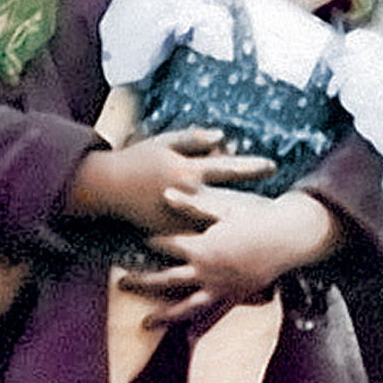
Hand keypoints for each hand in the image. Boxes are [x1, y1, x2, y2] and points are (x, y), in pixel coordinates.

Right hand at [68, 128, 274, 234]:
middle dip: (253, 201)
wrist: (107, 187)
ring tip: (258, 229)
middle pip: (229, 201)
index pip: (228, 169)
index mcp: (187, 170)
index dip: (252, 167)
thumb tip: (222, 137)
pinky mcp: (167, 232)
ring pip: (213, 225)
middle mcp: (186, 196)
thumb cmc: (137, 159)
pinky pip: (193, 236)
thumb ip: (194, 139)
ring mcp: (177, 217)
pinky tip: (229, 245)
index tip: (272, 166)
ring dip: (235, 226)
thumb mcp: (164, 141)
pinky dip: (210, 238)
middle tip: (275, 204)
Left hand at [119, 188, 338, 325]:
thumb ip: (192, 205)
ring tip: (145, 324)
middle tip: (121, 284)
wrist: (288, 238)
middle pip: (165, 280)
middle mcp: (206, 272)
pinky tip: (190, 336)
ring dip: (163, 315)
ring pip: (185, 306)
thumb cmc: (255, 218)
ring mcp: (220, 288)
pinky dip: (201, 326)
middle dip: (141, 281)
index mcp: (201, 248)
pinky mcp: (235, 297)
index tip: (137, 239)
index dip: (150, 241)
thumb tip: (165, 195)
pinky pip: (214, 315)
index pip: (166, 245)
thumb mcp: (222, 209)